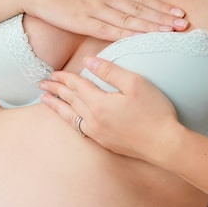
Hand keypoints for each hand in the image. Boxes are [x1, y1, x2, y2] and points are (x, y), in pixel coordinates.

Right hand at [16, 0, 188, 40]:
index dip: (161, 7)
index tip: (179, 13)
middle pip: (140, 9)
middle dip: (163, 18)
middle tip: (183, 25)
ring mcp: (95, 10)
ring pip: (129, 20)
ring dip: (151, 27)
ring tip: (170, 32)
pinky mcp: (82, 22)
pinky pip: (109, 31)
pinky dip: (127, 35)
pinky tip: (141, 39)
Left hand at [39, 57, 180, 160]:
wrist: (165, 145)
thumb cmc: (155, 112)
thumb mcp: (135, 83)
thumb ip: (110, 71)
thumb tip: (88, 61)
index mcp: (99, 103)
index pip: (76, 86)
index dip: (64, 77)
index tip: (53, 73)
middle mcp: (93, 120)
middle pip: (70, 101)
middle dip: (55, 90)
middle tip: (42, 84)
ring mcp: (98, 134)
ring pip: (70, 117)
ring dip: (57, 107)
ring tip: (46, 101)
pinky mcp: (105, 143)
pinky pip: (80, 129)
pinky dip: (70, 120)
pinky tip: (70, 118)